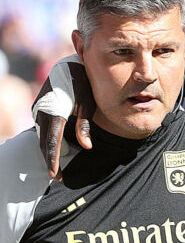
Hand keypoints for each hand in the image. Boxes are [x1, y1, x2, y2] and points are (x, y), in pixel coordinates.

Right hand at [33, 61, 94, 179]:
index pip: (51, 142)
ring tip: (58, 169)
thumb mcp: (88, 102)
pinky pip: (42, 129)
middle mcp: (41, 112)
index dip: (53, 160)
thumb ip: (85, 125)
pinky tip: (56, 151)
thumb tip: (87, 147)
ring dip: (49, 152)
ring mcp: (38, 110)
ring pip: (41, 137)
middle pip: (44, 143)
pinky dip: (48, 142)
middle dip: (51, 161)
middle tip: (58, 178)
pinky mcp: (39, 108)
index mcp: (54, 111)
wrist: (69, 64)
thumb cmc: (83, 82)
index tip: (55, 175)